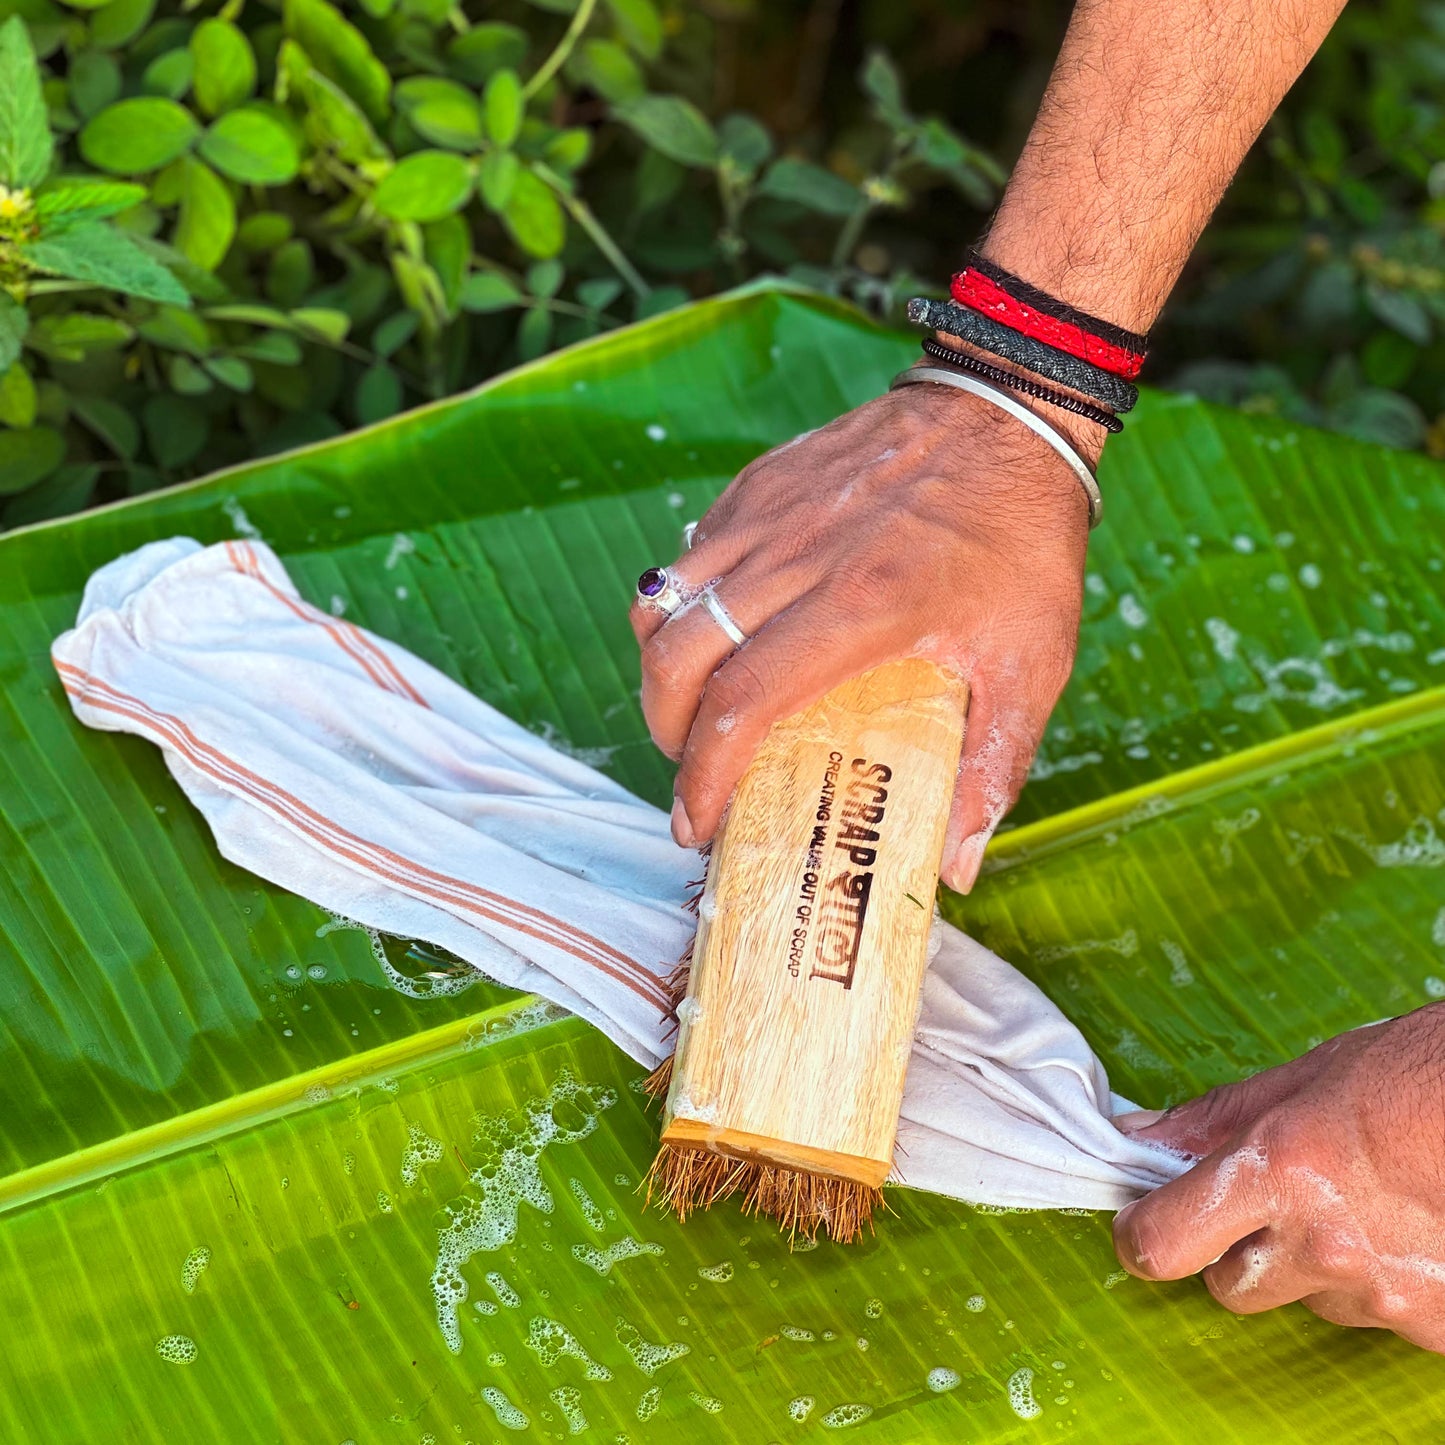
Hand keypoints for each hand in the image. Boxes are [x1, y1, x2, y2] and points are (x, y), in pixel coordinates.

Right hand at [629, 377, 1094, 889]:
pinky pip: (687, 558)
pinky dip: (680, 610)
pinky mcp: (757, 486)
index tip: (696, 822)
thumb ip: (993, 767)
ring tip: (693, 711)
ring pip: (661, 605)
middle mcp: (793, 560)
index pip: (740, 706)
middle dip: (664, 732)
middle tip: (693, 770)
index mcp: (857, 610)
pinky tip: (720, 636)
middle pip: (675, 661)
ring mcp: (767, 516)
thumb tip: (958, 867)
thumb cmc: (1021, 538)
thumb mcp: (1032, 661)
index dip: (703, 778)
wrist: (1006, 411)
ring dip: (661, 673)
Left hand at [1112, 1005, 1444, 1352]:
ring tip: (1364, 1203)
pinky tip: (1409, 1231)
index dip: (1142, 1235)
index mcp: (1278, 1172)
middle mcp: (1324, 1243)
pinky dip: (1384, 1283)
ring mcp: (1384, 1294)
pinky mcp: (1437, 1329)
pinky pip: (1378, 1317)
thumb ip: (1215, 1118)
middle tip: (1278, 1203)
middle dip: (1237, 1251)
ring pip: (1309, 1300)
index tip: (1145, 1220)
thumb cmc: (1418, 1076)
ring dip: (1318, 1266)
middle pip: (1229, 1287)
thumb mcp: (1306, 1078)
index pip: (1162, 1243)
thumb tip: (1139, 1136)